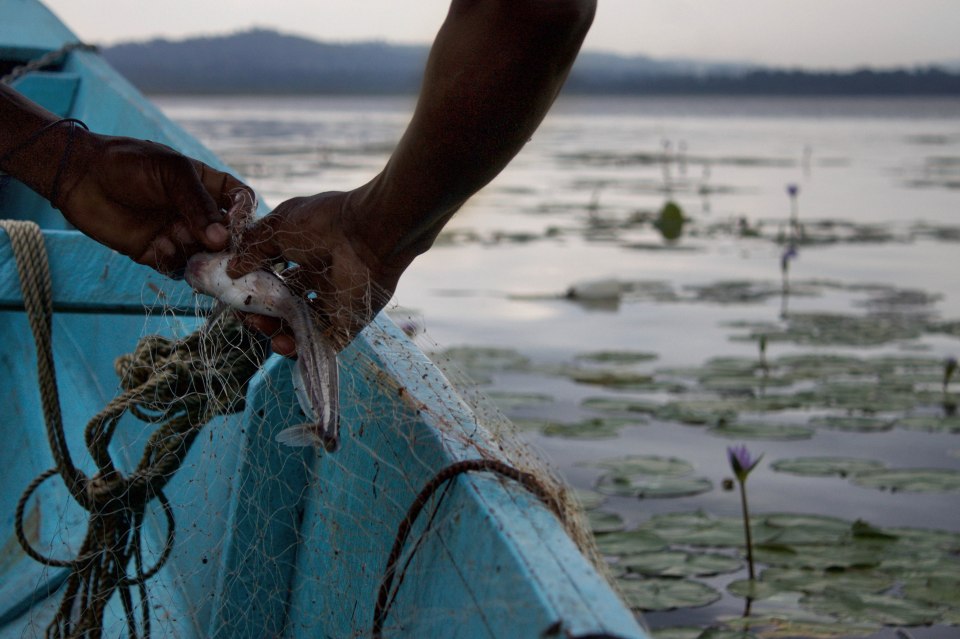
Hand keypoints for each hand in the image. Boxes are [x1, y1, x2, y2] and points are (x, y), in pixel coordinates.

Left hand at [59, 131, 247, 273]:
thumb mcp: (171, 173)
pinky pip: (177, 267)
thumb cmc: (128, 163)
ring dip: (202, 258)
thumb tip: (221, 239)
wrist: (80, 176)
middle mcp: (196, 213)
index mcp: (206, 186)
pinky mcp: (156, 252)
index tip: (236, 221)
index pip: (240, 201)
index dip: (244, 213)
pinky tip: (160, 247)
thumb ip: (197, 204)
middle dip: (227, 245)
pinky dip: (174, 262)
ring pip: (205, 256)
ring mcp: (177, 233)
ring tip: (189, 251)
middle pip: (227, 236)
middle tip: (221, 251)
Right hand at [227, 191, 402, 355]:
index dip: (256, 292)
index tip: (236, 296)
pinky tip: (285, 344)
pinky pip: (324, 345)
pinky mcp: (349, 323)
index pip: (277, 282)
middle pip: (287, 309)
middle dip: (264, 316)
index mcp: (307, 258)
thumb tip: (231, 268)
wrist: (365, 235)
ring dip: (279, 334)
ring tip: (267, 332)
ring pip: (302, 329)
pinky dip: (302, 349)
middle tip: (250, 317)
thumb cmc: (322, 223)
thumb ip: (254, 248)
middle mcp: (321, 282)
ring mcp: (335, 304)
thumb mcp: (279, 227)